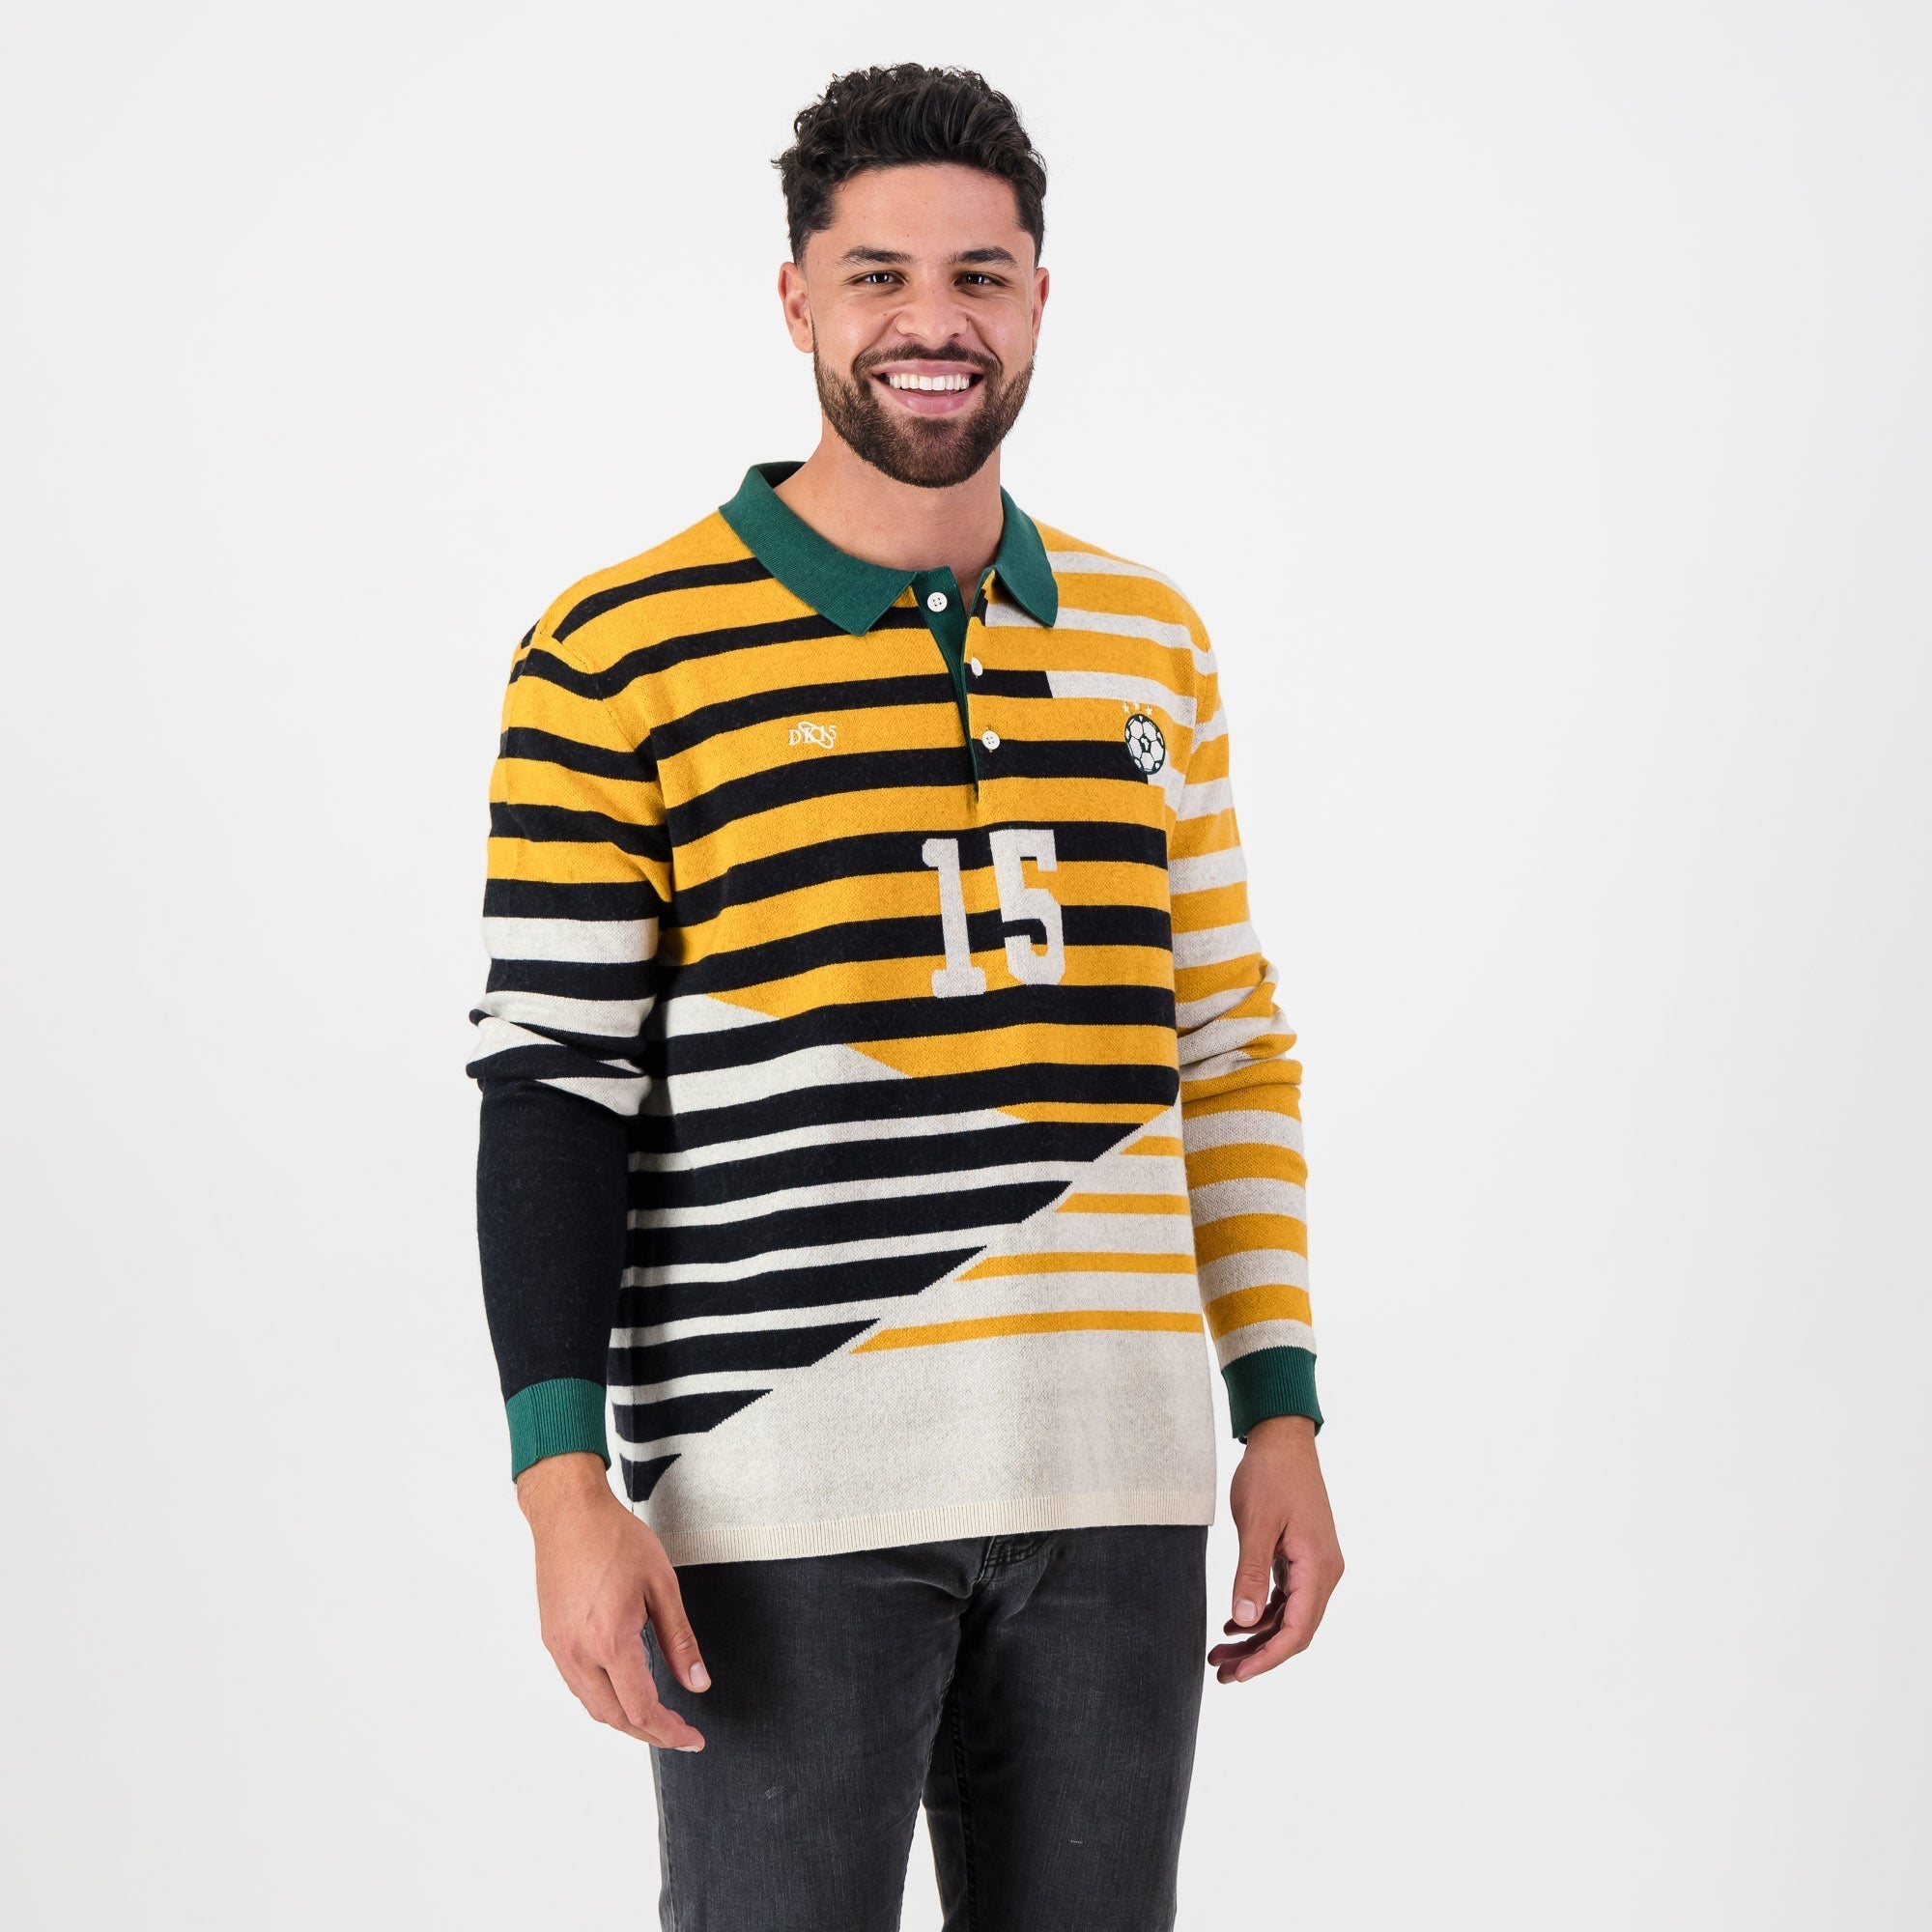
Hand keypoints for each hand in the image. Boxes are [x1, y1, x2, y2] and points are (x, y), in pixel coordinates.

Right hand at [516, 1452, 709, 1748]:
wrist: (568, 1513)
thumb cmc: (616, 1539)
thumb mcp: (662, 1584)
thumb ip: (680, 1640)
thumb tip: (697, 1683)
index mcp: (609, 1640)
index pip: (641, 1708)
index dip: (669, 1731)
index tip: (693, 1738)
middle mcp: (579, 1653)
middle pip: (615, 1717)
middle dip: (650, 1732)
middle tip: (681, 1733)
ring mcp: (560, 1649)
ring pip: (593, 1707)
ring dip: (626, 1719)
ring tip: (657, 1718)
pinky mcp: (552, 1640)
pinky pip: (578, 1686)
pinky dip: (604, 1699)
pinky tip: (625, 1690)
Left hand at [1209, 1415, 1342, 1683]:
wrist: (1283, 1438)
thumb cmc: (1271, 1474)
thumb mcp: (1256, 1523)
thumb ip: (1250, 1573)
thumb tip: (1242, 1621)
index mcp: (1318, 1567)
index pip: (1297, 1630)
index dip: (1268, 1658)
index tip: (1238, 1675)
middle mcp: (1323, 1571)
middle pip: (1294, 1630)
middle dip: (1259, 1655)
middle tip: (1221, 1672)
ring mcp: (1314, 1565)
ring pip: (1288, 1616)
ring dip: (1256, 1637)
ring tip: (1219, 1653)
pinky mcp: (1301, 1557)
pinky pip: (1284, 1598)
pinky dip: (1260, 1613)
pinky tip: (1233, 1624)